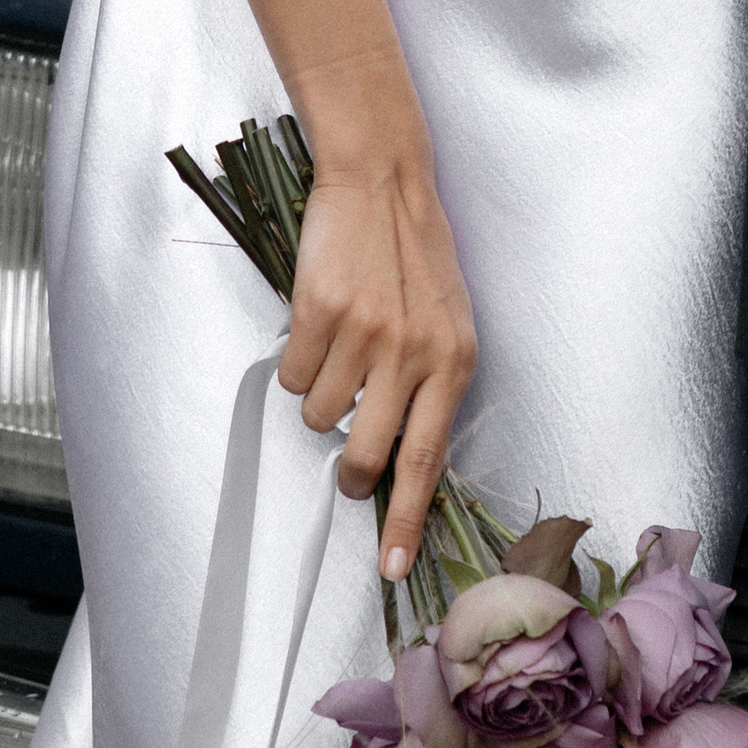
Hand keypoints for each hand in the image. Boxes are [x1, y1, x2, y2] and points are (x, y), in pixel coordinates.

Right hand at [282, 161, 478, 568]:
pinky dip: (299, 360)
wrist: (383, 181)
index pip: (427, 461)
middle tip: (348, 461)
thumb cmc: (416, 257)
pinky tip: (320, 323)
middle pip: (365, 455)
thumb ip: (432, 389)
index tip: (391, 566)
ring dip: (322, 394)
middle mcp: (413, 352)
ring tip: (342, 348)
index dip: (405, 520)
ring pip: (320, 416)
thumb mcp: (448, 325)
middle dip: (350, 473)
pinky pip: (293, 375)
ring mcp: (365, 333)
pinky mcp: (320, 312)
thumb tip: (404, 462)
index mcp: (454, 362)